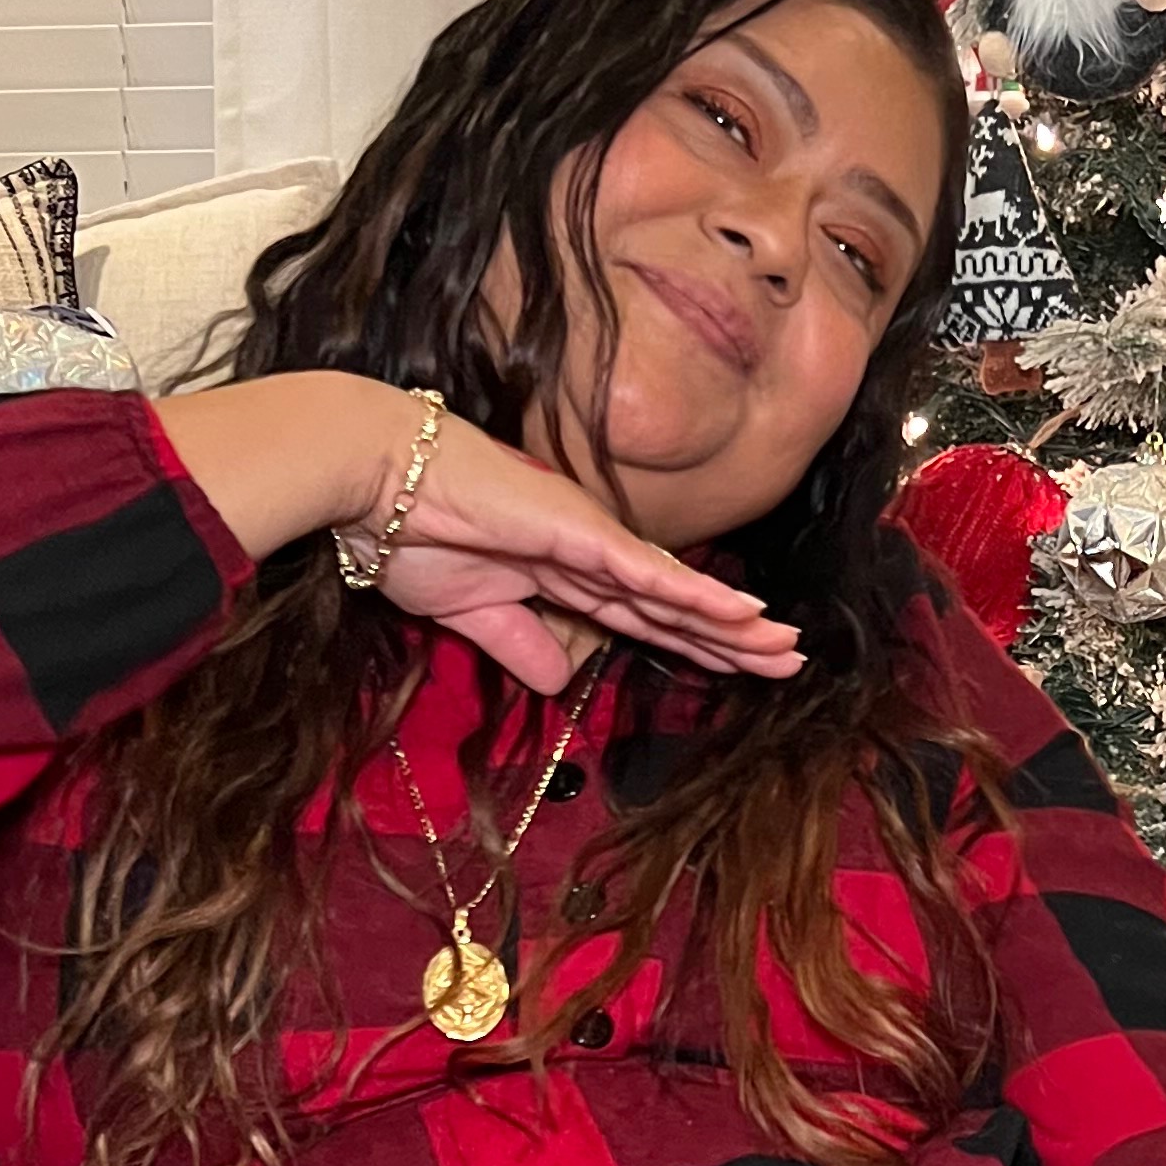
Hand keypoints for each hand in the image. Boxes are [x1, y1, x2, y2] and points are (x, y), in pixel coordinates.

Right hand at [344, 398, 802, 697]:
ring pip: (674, 590)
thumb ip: (519, 644)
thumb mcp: (470, 614)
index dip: (694, 643)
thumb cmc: (410, 532)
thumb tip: (556, 682)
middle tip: (792, 660)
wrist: (373, 483)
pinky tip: (737, 612)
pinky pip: (642, 570)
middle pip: (676, 607)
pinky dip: (689, 593)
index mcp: (566, 573)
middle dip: (734, 638)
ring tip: (784, 645)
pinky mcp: (577, 528)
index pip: (644, 619)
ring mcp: (588, 538)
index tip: (740, 667)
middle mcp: (590, 554)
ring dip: (731, 620)